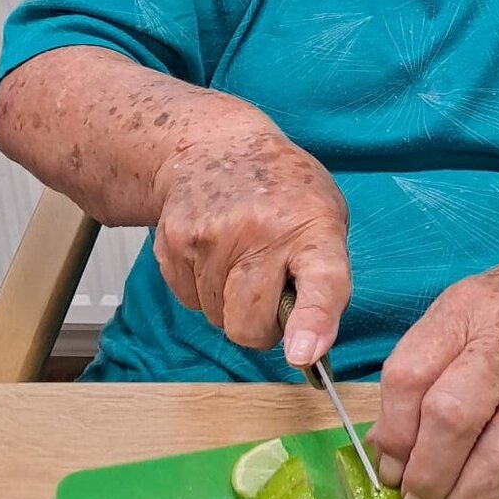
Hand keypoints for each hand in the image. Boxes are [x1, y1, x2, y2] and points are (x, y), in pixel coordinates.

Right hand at [152, 125, 349, 366]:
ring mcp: (211, 236)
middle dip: (259, 327)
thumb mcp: (324, 218)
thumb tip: (308, 350)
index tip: (303, 353)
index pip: (320, 283)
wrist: (214, 146)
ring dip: (228, 303)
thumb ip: (323, 279)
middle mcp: (261, 231)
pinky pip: (189, 301)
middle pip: (249, 324)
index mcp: (313, 228)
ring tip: (239, 257)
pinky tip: (213, 252)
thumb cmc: (281, 190)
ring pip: (217, 318)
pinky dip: (202, 289)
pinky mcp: (173, 243)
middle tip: (268, 293)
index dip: (312, 322)